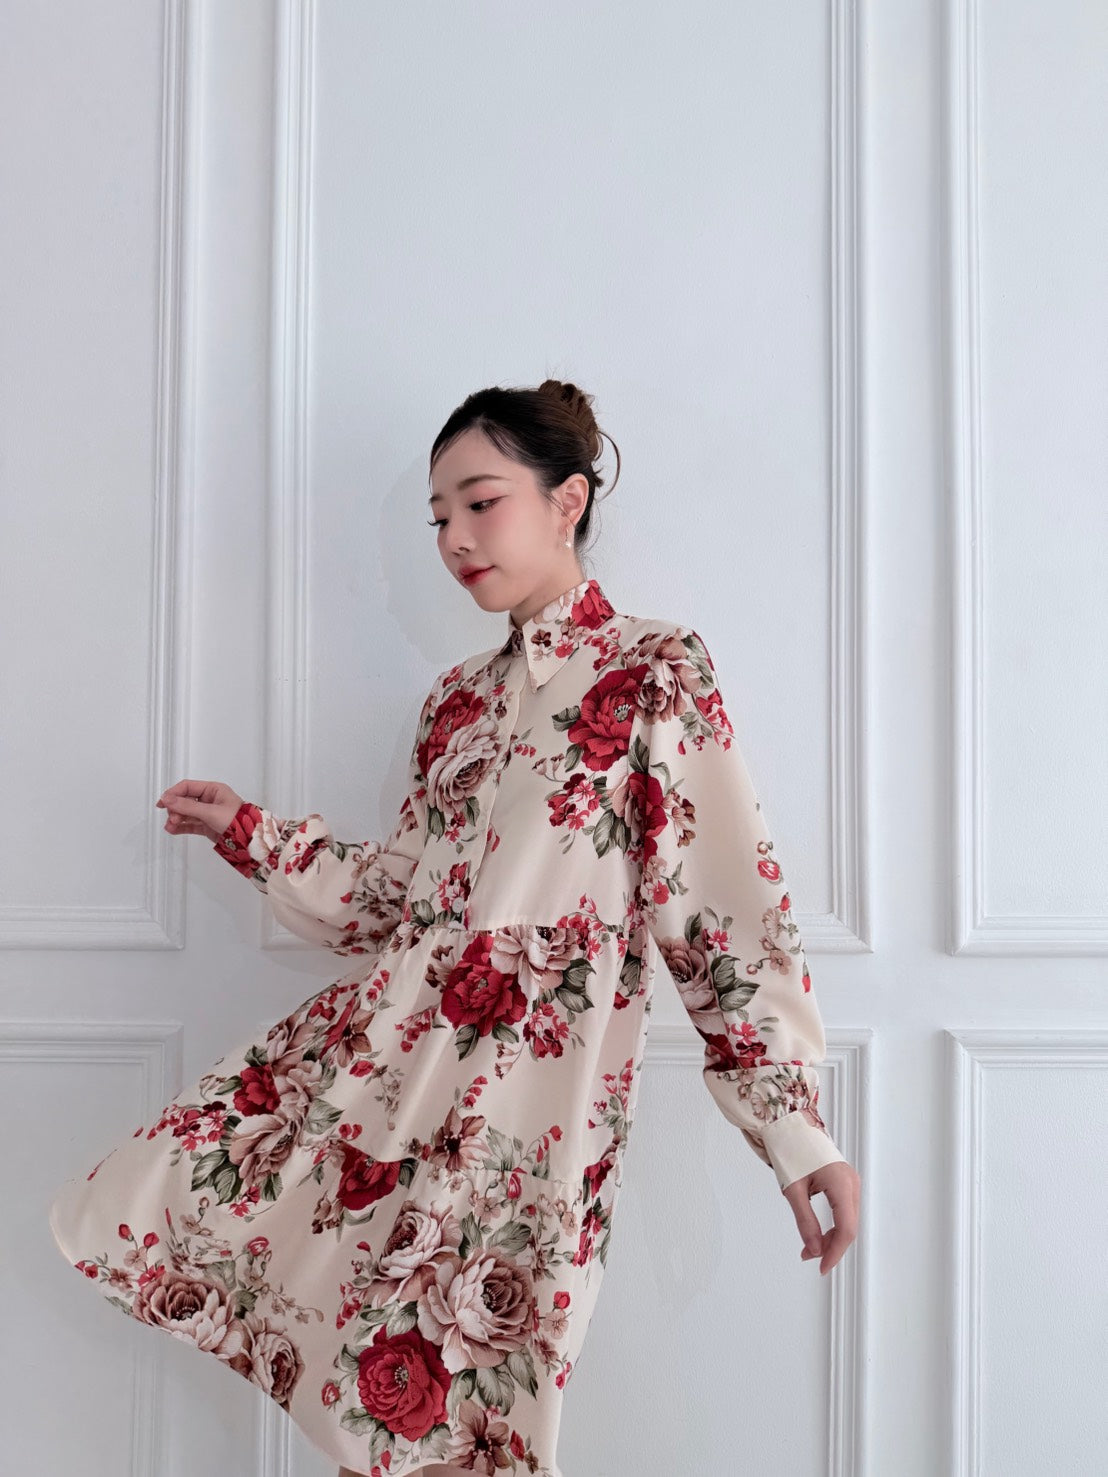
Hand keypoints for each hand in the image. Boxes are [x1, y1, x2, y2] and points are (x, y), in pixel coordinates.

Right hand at [156, 779, 243, 844]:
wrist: (249, 840)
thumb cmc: (237, 821)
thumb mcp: (210, 811)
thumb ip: (188, 806)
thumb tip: (168, 799)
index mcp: (213, 790)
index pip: (188, 787)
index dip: (173, 793)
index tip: (163, 802)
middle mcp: (210, 800)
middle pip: (185, 800)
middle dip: (176, 809)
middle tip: (172, 818)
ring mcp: (208, 813)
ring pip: (186, 813)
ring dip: (176, 819)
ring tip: (170, 826)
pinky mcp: (207, 826)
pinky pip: (190, 824)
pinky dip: (181, 827)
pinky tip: (173, 829)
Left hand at [782, 1158, 859, 1275]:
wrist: (790, 1128)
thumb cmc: (790, 1151)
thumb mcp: (793, 1190)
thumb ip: (805, 1221)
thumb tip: (814, 1249)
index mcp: (841, 1183)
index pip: (846, 1228)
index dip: (835, 1252)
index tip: (822, 1267)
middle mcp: (851, 1183)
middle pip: (849, 1226)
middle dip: (831, 1246)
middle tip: (807, 1256)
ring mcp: (850, 1182)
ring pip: (847, 1220)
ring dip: (831, 1237)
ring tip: (809, 1247)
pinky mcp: (845, 1183)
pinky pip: (844, 1211)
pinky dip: (832, 1225)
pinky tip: (818, 1234)